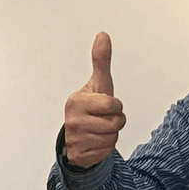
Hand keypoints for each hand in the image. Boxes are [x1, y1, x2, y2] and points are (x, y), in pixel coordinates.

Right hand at [63, 32, 125, 167]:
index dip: (116, 105)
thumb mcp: (99, 83)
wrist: (79, 134)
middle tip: (103, 118)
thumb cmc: (93, 105)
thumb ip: (101, 60)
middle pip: (116, 123)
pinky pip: (106, 152)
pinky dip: (105, 148)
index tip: (105, 105)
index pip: (113, 104)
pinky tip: (95, 142)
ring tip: (99, 129)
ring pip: (113, 138)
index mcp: (76, 101)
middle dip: (116, 121)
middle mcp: (72, 120)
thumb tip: (103, 34)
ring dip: (111, 135)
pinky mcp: (79, 155)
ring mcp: (74, 139)